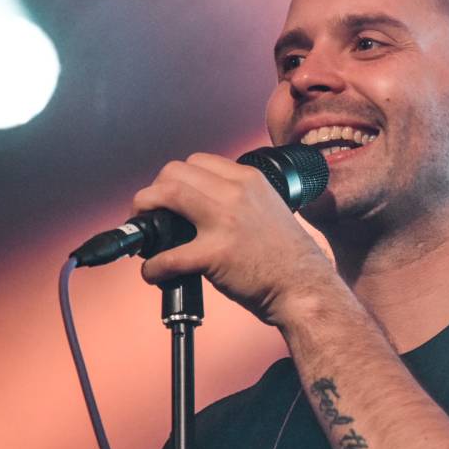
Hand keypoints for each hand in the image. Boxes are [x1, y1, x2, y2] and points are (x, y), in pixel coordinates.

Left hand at [131, 152, 337, 325]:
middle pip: (174, 172)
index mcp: (249, 179)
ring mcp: (225, 222)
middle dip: (154, 190)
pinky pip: (167, 255)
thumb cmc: (289, 257)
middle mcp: (236, 193)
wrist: (305, 287)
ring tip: (144, 232)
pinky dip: (152, 266)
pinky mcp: (215, 255)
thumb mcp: (269, 208)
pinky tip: (155, 273)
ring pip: (165, 196)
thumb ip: (239, 199)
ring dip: (143, 211)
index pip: (197, 161)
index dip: (176, 177)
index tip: (171, 195)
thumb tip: (200, 205)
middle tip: (151, 212)